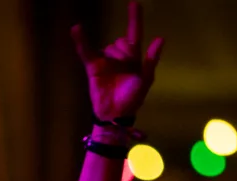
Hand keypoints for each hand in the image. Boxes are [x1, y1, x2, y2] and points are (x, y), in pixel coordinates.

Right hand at [71, 1, 163, 122]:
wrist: (115, 114)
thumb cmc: (132, 98)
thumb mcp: (145, 80)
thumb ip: (151, 60)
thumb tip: (160, 38)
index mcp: (134, 57)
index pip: (135, 33)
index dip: (135, 18)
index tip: (135, 3)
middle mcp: (119, 56)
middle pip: (122, 41)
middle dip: (125, 53)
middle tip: (126, 71)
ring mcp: (105, 60)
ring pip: (109, 47)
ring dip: (114, 58)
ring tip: (115, 75)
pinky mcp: (93, 67)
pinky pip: (86, 51)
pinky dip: (81, 40)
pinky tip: (76, 28)